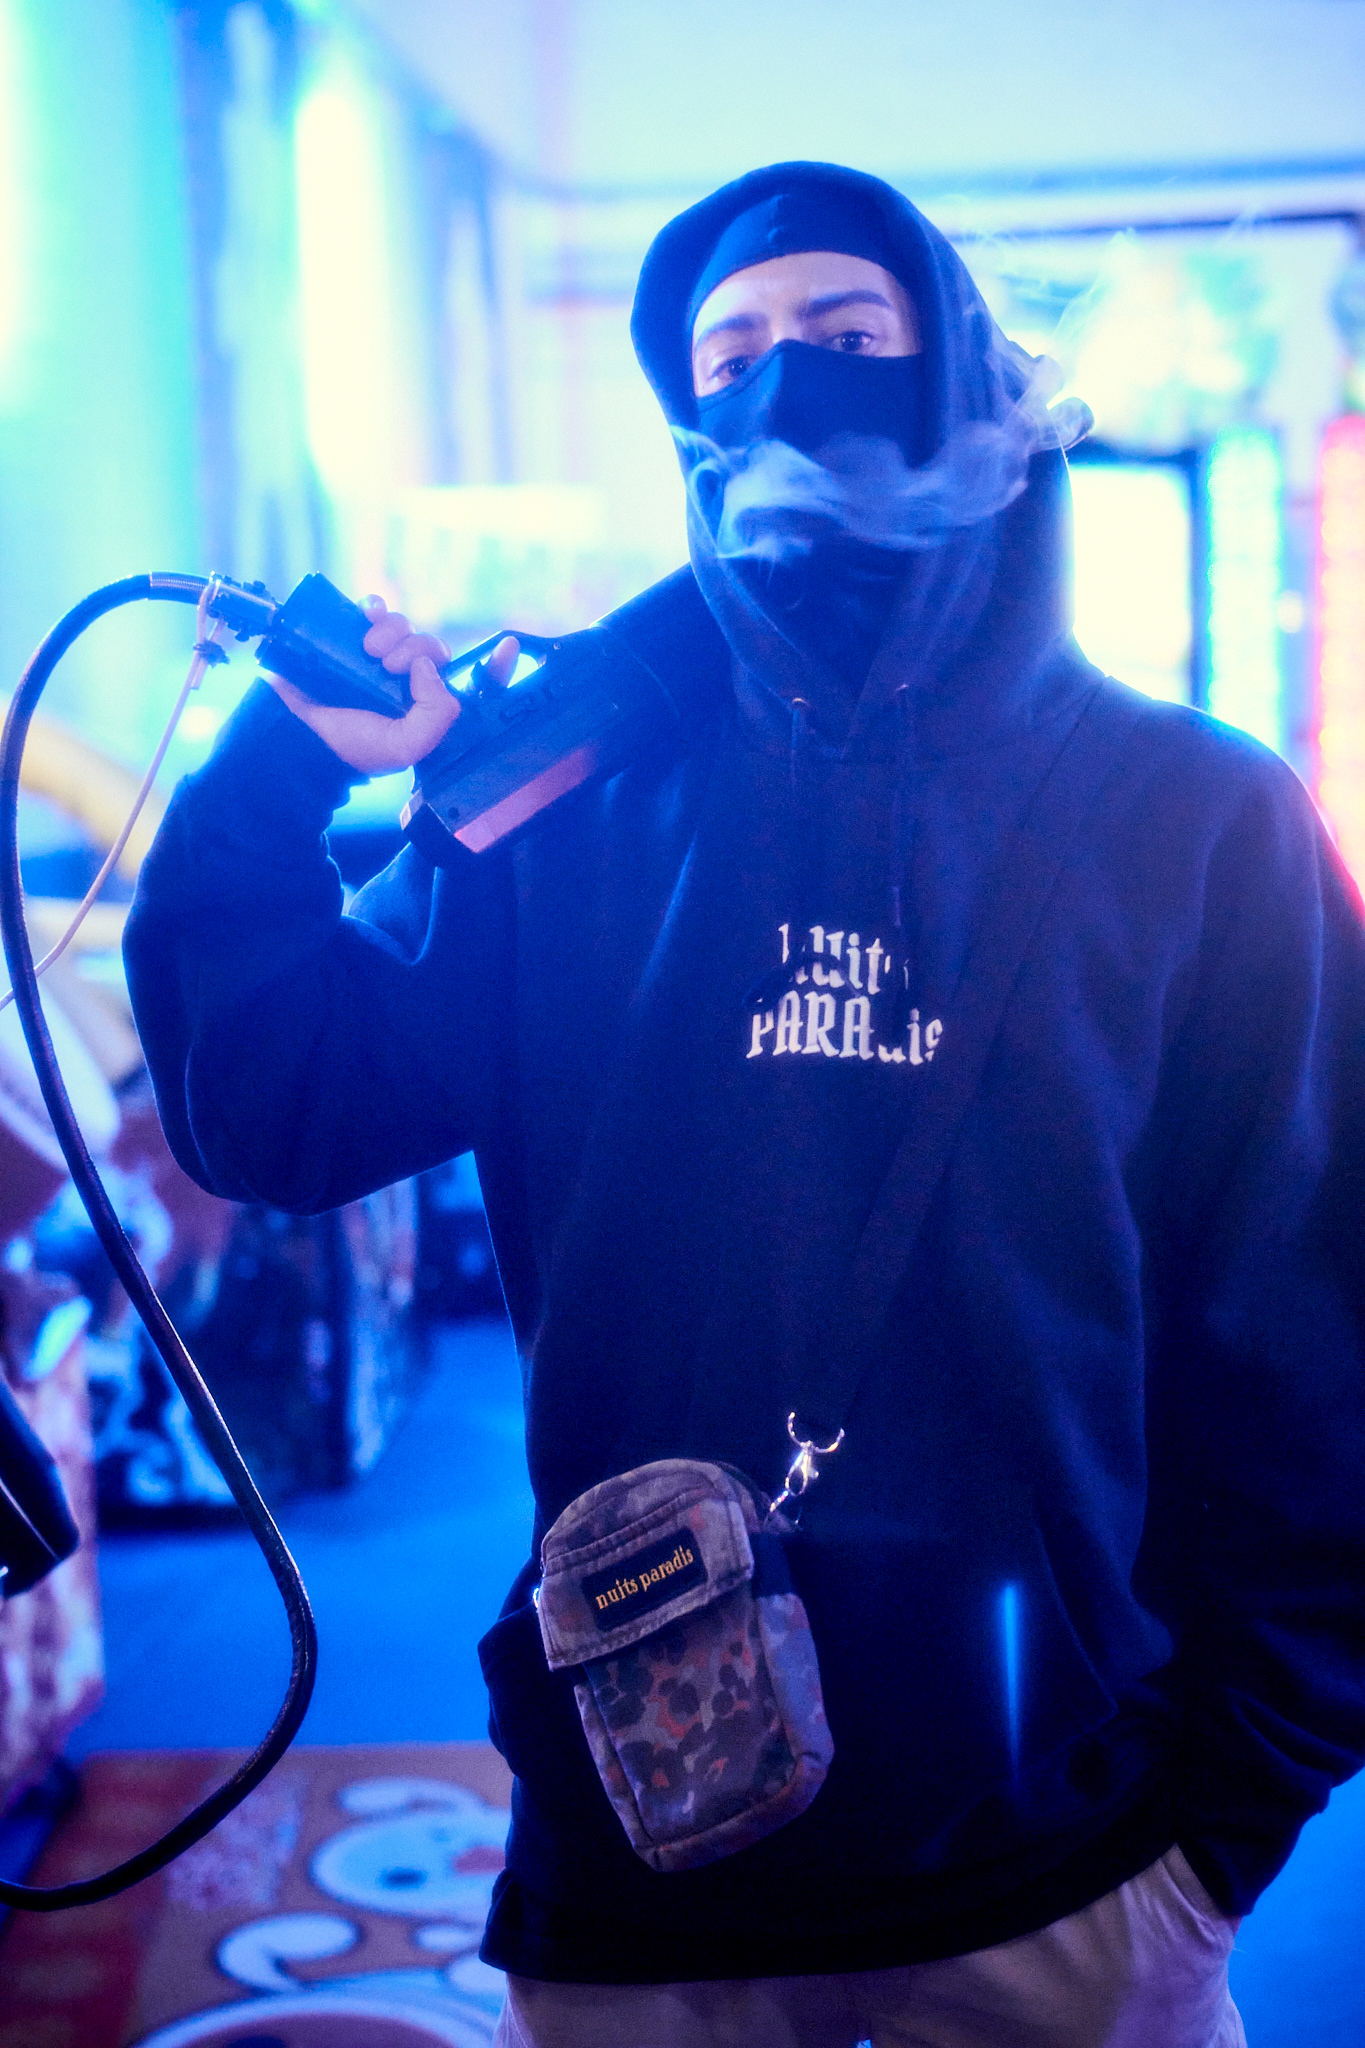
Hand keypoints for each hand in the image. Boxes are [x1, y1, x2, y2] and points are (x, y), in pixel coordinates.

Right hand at [266, 596, 519, 774]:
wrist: (296, 736)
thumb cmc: (350, 749)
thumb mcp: (405, 746)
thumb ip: (434, 715)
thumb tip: (428, 667)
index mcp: (427, 709)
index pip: (471, 684)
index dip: (495, 666)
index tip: (508, 647)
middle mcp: (407, 682)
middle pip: (434, 647)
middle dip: (417, 648)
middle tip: (390, 666)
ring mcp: (378, 659)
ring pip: (405, 626)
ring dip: (393, 630)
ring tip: (369, 650)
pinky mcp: (351, 639)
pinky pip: (374, 609)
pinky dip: (373, 606)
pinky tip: (364, 616)